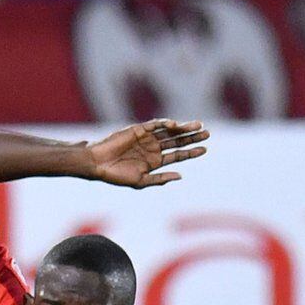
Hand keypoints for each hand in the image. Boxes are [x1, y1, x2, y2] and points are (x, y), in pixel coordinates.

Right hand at [82, 118, 208, 188]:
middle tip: (207, 134)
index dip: (191, 152)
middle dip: (192, 137)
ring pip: (169, 131)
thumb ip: (160, 179)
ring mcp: (146, 138)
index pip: (177, 155)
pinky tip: (175, 125)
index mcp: (155, 161)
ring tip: (198, 126)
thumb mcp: (141, 181)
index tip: (205, 149)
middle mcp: (153, 148)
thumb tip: (180, 176)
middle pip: (177, 141)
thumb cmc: (116, 175)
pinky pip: (154, 124)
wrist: (98, 164)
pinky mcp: (138, 129)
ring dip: (183, 128)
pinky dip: (164, 123)